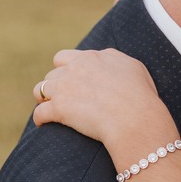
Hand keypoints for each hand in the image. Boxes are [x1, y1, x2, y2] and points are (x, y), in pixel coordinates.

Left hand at [32, 49, 174, 148]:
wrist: (134, 117)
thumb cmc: (141, 96)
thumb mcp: (134, 68)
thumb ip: (117, 61)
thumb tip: (109, 62)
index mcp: (91, 57)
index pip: (66, 57)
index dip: (67, 69)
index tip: (72, 80)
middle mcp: (74, 68)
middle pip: (53, 73)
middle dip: (55, 84)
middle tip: (61, 96)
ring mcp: (64, 87)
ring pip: (40, 89)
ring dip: (44, 98)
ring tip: (48, 107)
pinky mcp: (58, 108)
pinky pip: (39, 113)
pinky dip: (40, 118)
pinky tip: (43, 124)